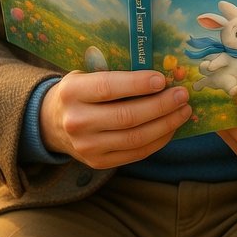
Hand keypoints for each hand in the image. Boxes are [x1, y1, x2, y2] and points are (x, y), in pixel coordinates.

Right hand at [40, 70, 191, 168]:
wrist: (53, 123)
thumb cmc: (81, 92)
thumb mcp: (86, 75)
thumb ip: (115, 73)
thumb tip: (161, 74)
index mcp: (72, 92)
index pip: (108, 88)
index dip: (137, 84)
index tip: (162, 79)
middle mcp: (76, 122)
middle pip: (126, 117)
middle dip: (160, 106)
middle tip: (182, 95)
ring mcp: (87, 147)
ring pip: (135, 138)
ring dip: (165, 124)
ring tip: (184, 111)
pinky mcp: (99, 162)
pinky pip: (136, 153)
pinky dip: (158, 140)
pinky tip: (171, 127)